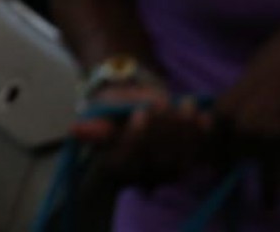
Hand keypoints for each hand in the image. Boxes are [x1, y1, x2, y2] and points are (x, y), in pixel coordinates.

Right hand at [75, 83, 214, 188]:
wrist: (139, 105)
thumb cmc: (115, 108)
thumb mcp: (102, 108)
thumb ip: (94, 121)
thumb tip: (75, 131)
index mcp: (115, 166)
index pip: (127, 160)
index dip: (136, 139)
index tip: (141, 113)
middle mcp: (141, 177)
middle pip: (157, 162)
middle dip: (164, 131)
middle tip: (165, 103)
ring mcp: (167, 174)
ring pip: (180, 160)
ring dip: (186, 132)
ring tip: (187, 104)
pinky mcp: (187, 165)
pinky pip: (199, 155)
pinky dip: (203, 136)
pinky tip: (205, 116)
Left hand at [215, 22, 279, 205]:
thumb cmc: (271, 67)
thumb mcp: (241, 86)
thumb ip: (230, 112)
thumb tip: (217, 135)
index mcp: (224, 110)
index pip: (211, 146)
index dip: (212, 162)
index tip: (214, 172)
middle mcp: (244, 127)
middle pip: (237, 164)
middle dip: (238, 178)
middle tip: (243, 184)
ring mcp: (272, 137)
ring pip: (268, 178)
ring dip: (268, 194)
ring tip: (268, 204)